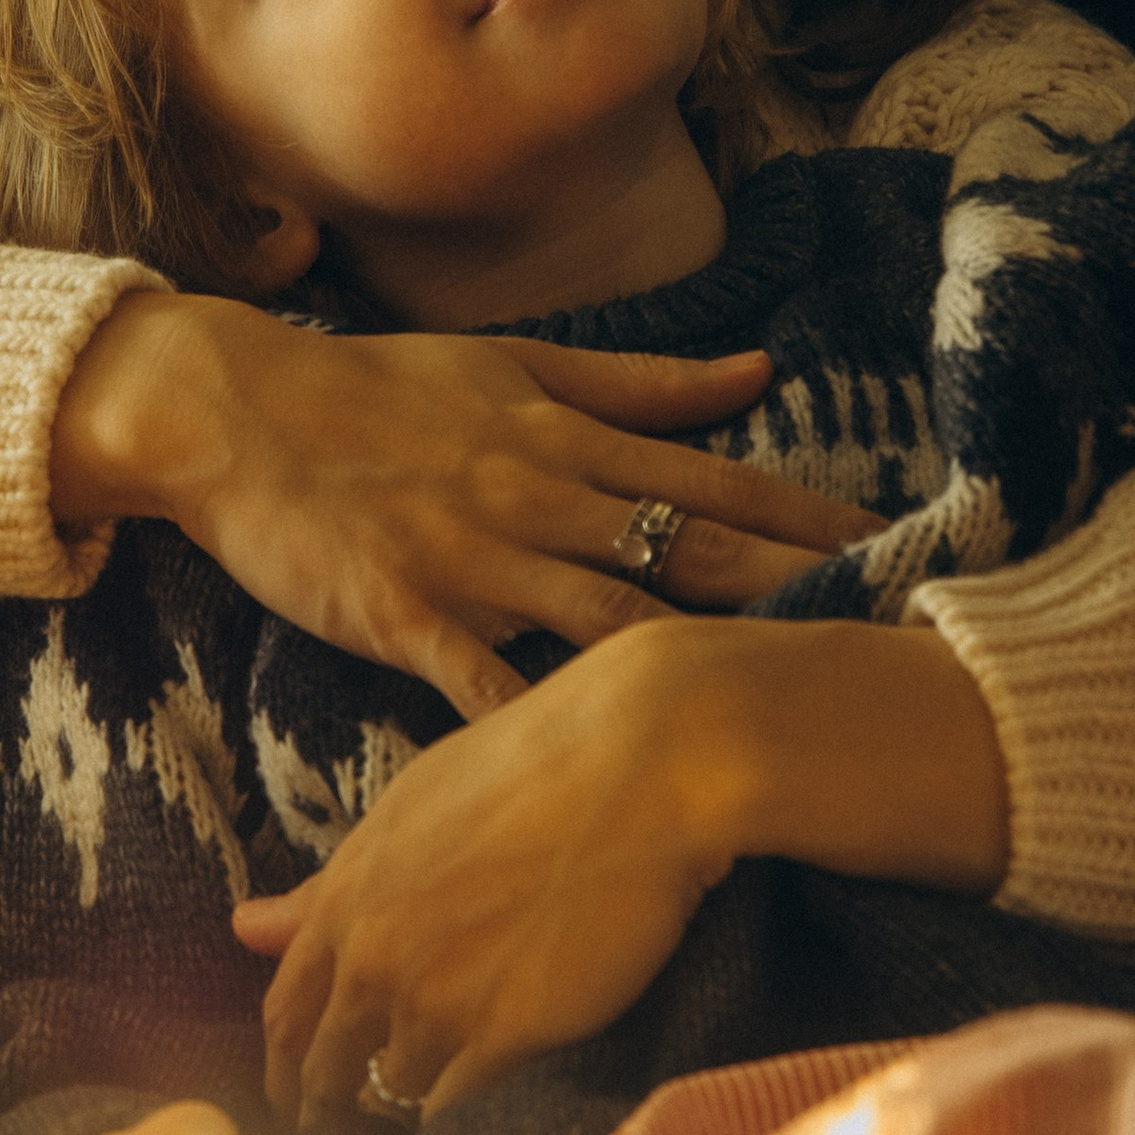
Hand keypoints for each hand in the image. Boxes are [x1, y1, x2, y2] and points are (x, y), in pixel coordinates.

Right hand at [50, 298, 879, 721]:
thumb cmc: (375, 388)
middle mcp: (539, 494)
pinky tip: (607, 773)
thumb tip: (761, 369)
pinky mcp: (405, 615)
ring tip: (788, 703)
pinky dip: (545, 725)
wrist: (233, 410)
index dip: (812, 515)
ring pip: (610, 615)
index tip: (901, 544)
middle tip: (891, 625)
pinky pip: (487, 682)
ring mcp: (475, 559)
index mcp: (569, 436)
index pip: (718, 478)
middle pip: (692, 547)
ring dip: (702, 656)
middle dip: (797, 588)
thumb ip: (640, 381)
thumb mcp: (515, 362)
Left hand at [233, 618, 1009, 1123]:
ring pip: (397, 1095)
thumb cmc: (534, 765)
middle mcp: (374, 957)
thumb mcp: (410, 810)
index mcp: (345, 897)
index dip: (287, 1067)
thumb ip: (329, 887)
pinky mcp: (511, 1034)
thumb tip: (243, 929)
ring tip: (436, 1117)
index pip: (285, 1014)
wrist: (642, 760)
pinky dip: (468, 1119)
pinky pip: (461, 1109)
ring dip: (411, 1109)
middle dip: (333, 1107)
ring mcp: (439, 1001)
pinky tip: (486, 1116)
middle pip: (327, 1070)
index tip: (299, 1098)